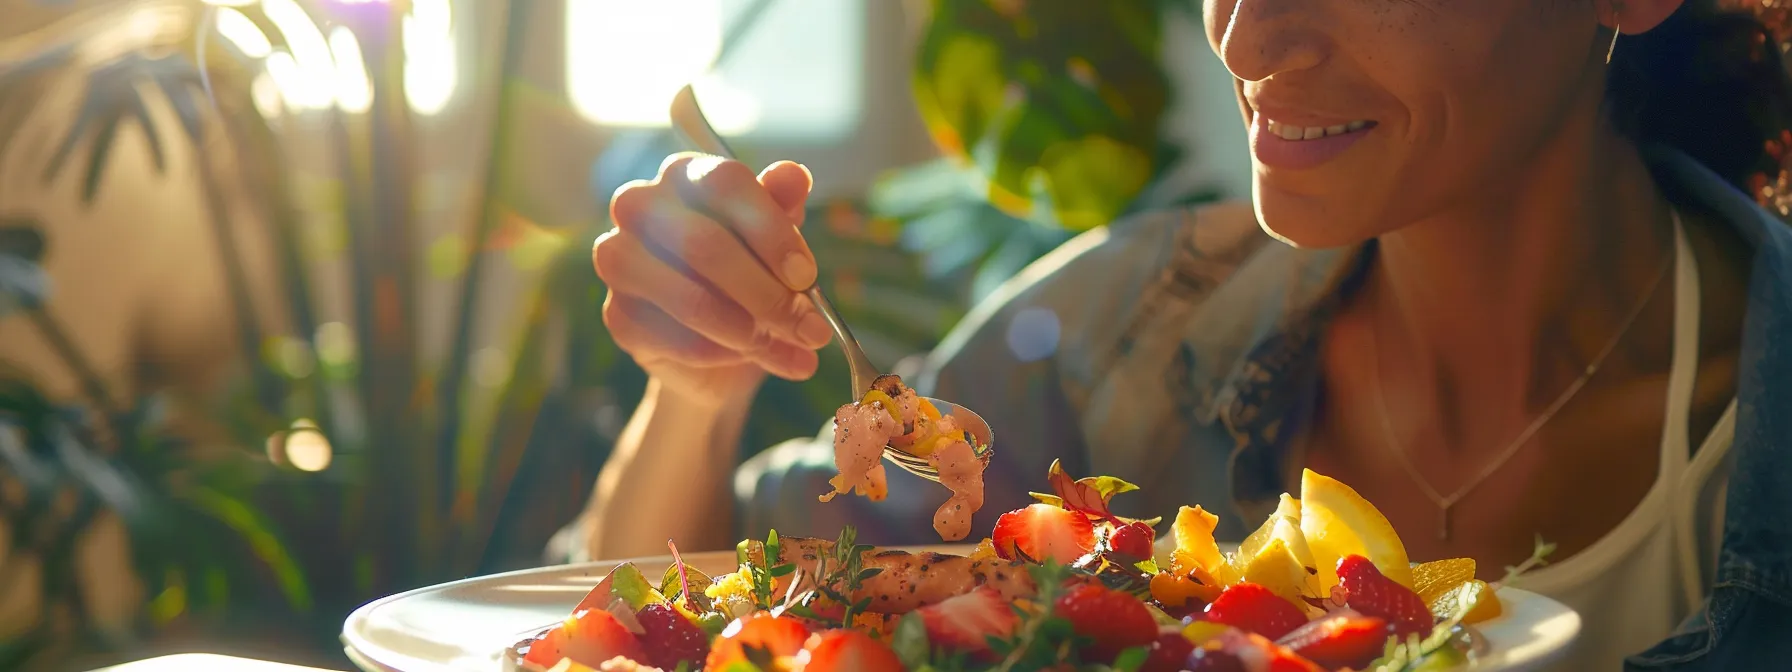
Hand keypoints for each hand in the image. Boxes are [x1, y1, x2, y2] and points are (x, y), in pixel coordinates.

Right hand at [594, 153, 831, 405]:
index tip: (807, 276)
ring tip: (787, 349)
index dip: (771, 230)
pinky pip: (677, 341)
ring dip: (749, 332)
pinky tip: (747, 356)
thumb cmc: (749, 276)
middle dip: (768, 295)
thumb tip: (794, 175)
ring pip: (691, 300)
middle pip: (704, 245)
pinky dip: (724, 355)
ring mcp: (619, 260)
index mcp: (684, 175)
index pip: (724, 183)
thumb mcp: (775, 241)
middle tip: (811, 329)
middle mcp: (640, 207)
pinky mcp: (617, 316)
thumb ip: (783, 207)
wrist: (722, 348)